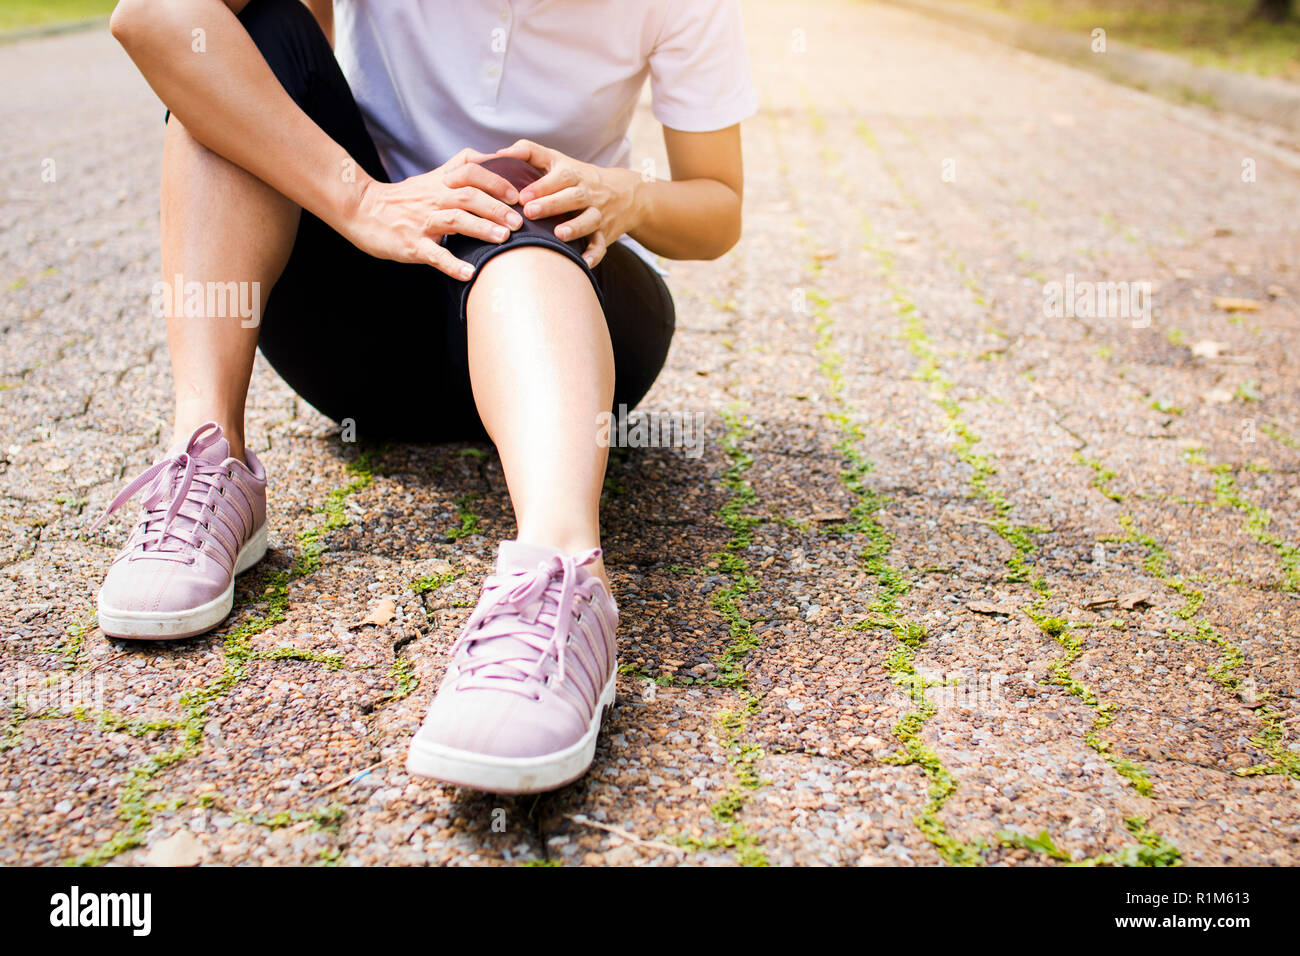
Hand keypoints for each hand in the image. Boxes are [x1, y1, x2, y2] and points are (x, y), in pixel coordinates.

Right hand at [343, 148, 522, 278]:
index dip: (496, 180)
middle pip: (469, 196)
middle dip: (496, 208)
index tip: (517, 194)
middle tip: (518, 221)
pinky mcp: (411, 244)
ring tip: (503, 239)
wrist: (362, 210)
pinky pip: (434, 254)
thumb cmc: (404, 198)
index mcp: (440, 182)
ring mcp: (422, 221)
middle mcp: (433, 198)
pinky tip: (469, 273)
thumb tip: (493, 158)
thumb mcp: (432, 178)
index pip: (471, 171)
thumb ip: (460, 168)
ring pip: (455, 220)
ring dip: (481, 229)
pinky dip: (452, 264)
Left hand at [496, 139, 642, 267]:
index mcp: (573, 175)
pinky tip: (582, 263)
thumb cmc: (577, 177)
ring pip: (590, 219)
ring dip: (576, 227)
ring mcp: (598, 214)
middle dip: (552, 204)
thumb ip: (528, 152)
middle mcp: (587, 193)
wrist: (625, 193)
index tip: (522, 195)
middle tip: (529, 212)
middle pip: (574, 196)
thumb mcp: (557, 160)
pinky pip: (602, 245)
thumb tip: (497, 153)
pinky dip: (594, 254)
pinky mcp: (605, 234)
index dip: (542, 185)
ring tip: (558, 235)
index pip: (560, 177)